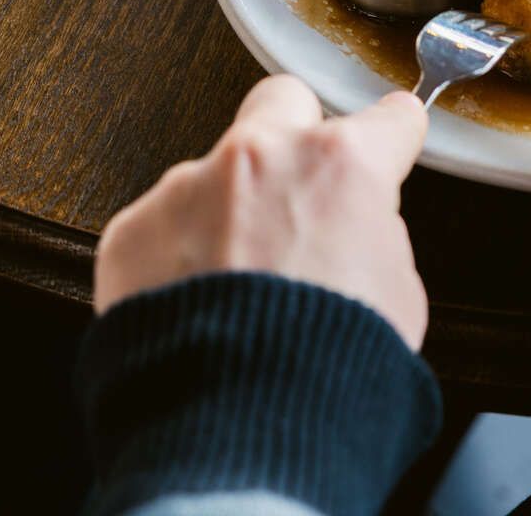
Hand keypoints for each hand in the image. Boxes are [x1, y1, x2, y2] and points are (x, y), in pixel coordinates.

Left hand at [95, 75, 429, 348]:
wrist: (240, 432)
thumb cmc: (325, 372)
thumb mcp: (398, 299)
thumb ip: (375, 239)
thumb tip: (357, 231)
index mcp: (341, 166)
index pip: (388, 117)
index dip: (392, 137)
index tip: (388, 142)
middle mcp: (261, 157)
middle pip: (283, 99)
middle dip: (294, 135)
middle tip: (297, 191)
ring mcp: (189, 187)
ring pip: (213, 174)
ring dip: (226, 213)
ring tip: (235, 288)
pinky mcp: (133, 230)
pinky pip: (160, 227)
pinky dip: (174, 260)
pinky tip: (192, 308)